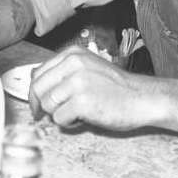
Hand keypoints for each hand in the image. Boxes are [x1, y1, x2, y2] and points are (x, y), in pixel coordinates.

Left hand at [28, 46, 145, 130]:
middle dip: (42, 106)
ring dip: (59, 114)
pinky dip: (69, 123)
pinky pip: (59, 118)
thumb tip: (36, 87)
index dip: (35, 93)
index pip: (38, 73)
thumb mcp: (88, 68)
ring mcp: (78, 82)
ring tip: (77, 113)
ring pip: (47, 105)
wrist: (143, 97)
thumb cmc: (116, 87)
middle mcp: (73, 64)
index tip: (37, 105)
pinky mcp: (83, 102)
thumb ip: (64, 72)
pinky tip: (83, 118)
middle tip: (52, 115)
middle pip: (38, 89)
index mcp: (72, 54)